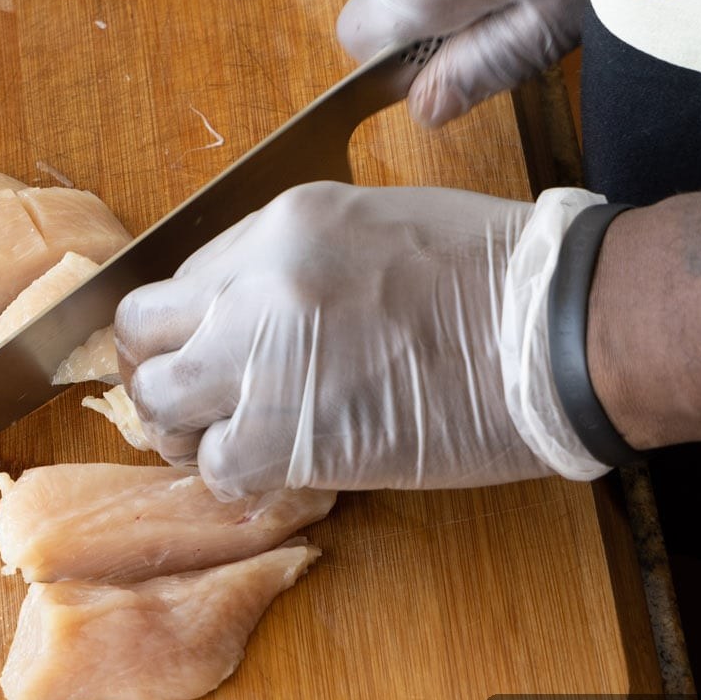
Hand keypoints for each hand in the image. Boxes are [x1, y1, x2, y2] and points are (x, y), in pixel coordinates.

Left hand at [115, 183, 578, 498]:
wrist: (557, 328)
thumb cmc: (490, 274)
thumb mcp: (375, 224)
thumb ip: (292, 257)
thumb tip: (243, 300)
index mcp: (280, 225)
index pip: (180, 276)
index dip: (184, 321)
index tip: (199, 346)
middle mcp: (255, 288)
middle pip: (143, 334)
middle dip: (158, 367)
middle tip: (189, 395)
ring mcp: (267, 362)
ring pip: (160, 405)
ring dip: (182, 428)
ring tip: (220, 437)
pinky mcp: (292, 436)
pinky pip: (216, 466)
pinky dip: (232, 474)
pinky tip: (269, 467)